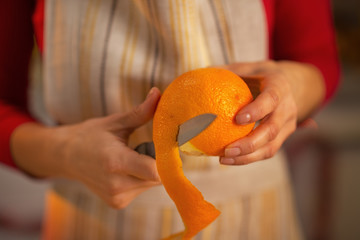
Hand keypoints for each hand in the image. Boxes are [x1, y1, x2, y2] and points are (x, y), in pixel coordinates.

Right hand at [12, 88, 161, 208]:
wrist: (65, 156)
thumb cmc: (90, 135)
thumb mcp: (116, 122)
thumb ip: (141, 112)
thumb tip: (159, 93)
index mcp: (115, 162)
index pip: (156, 171)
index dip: (166, 159)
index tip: (165, 145)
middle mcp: (116, 185)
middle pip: (157, 178)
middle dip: (157, 161)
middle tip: (143, 147)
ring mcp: (116, 198)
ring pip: (151, 184)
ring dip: (149, 170)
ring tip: (130, 157)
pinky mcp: (117, 204)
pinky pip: (141, 189)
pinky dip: (140, 178)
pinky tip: (125, 168)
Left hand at [219, 61, 324, 164]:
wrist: (287, 85)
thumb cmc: (258, 75)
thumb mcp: (245, 67)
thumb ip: (225, 71)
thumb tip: (197, 74)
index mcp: (279, 86)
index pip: (271, 99)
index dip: (257, 111)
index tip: (237, 119)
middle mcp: (288, 107)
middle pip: (272, 130)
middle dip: (250, 143)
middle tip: (227, 150)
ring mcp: (288, 125)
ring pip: (271, 147)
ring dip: (247, 157)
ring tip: (224, 159)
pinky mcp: (282, 137)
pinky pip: (266, 152)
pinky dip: (248, 158)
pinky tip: (229, 159)